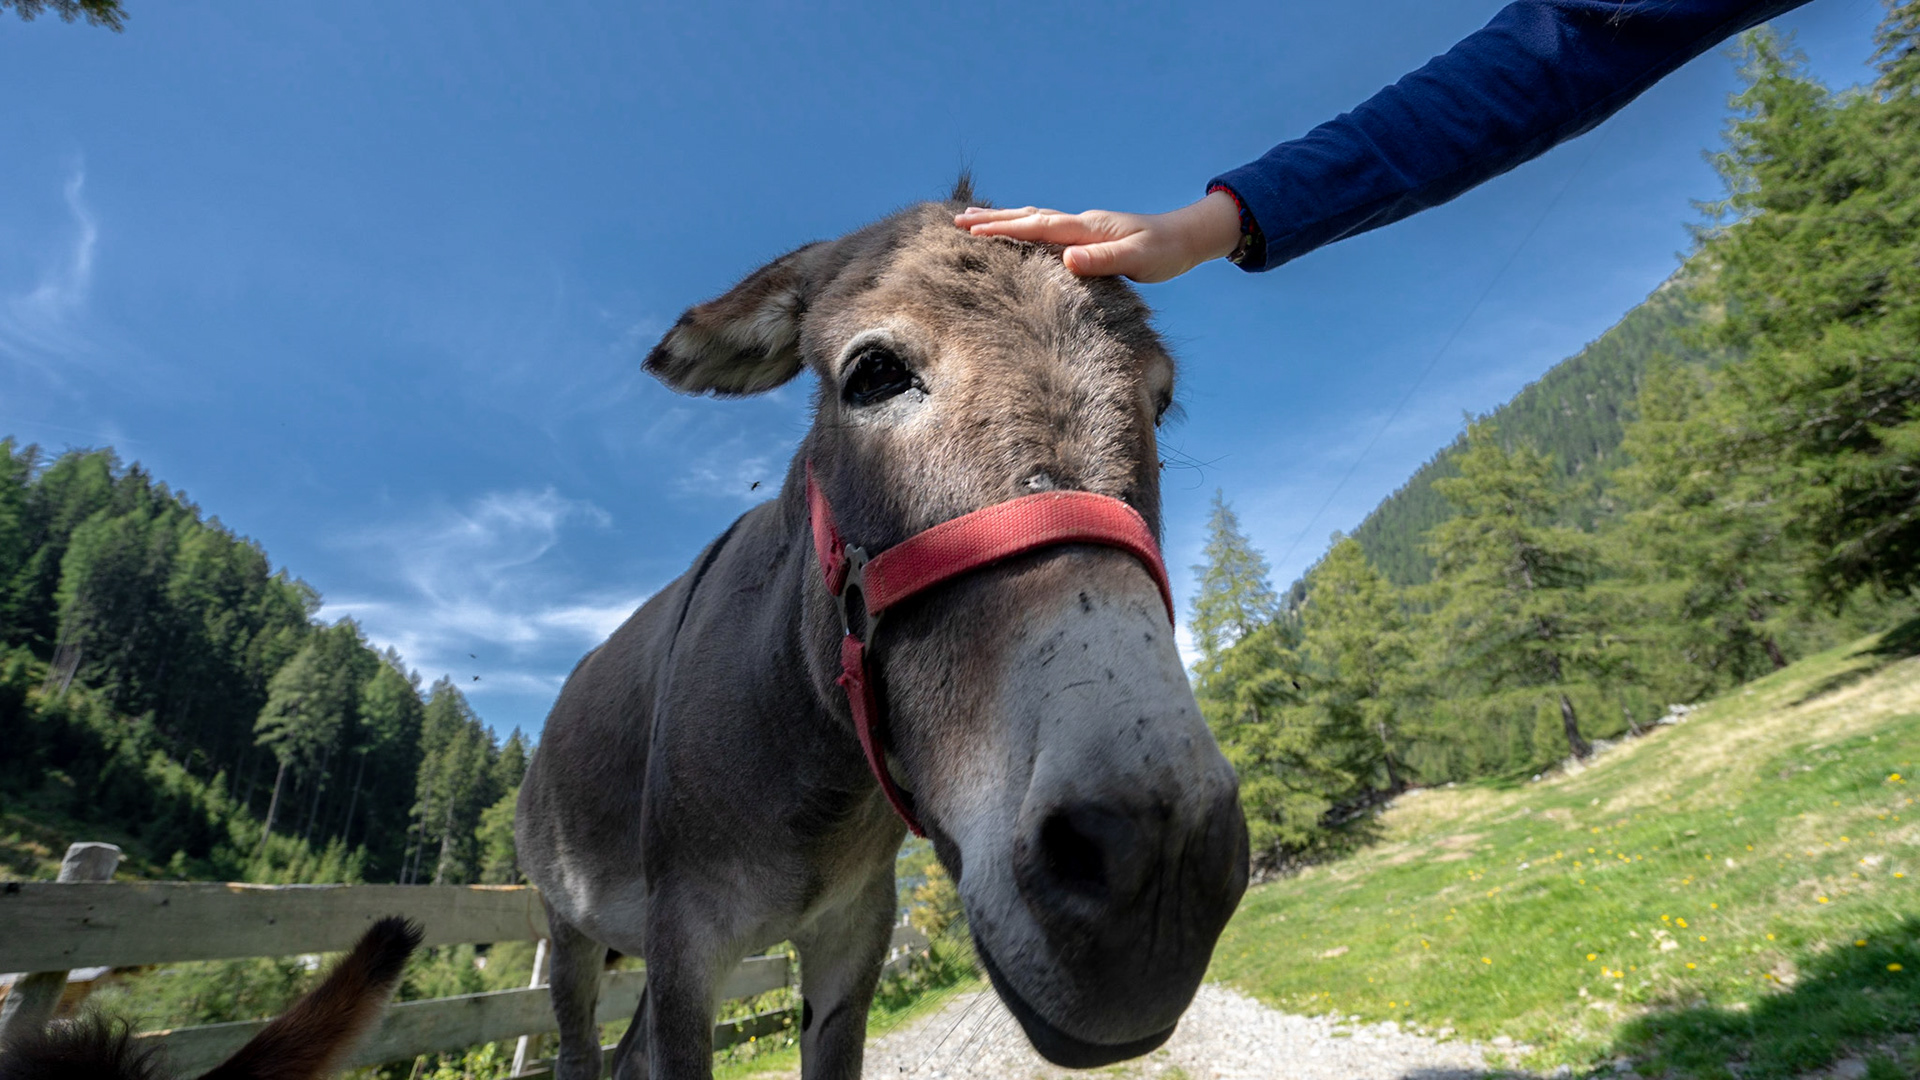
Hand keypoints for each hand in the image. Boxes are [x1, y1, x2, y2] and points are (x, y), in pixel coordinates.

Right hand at [953, 190, 1241, 282]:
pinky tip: (1018, 231)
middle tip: (958, 221)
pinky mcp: (1088, 237)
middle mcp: (1081, 223)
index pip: (1037, 227)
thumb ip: (1103, 260)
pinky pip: (1046, 228)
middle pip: (1029, 217)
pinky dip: (1024, 226)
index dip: (1004, 229)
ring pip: (1035, 219)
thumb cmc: (1165, 252)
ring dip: (1005, 219)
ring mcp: (1083, 228)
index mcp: (1086, 228)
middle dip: (993, 219)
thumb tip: (1066, 260)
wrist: (1186, 238)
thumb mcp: (1138, 259)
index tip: (972, 230)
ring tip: (975, 220)